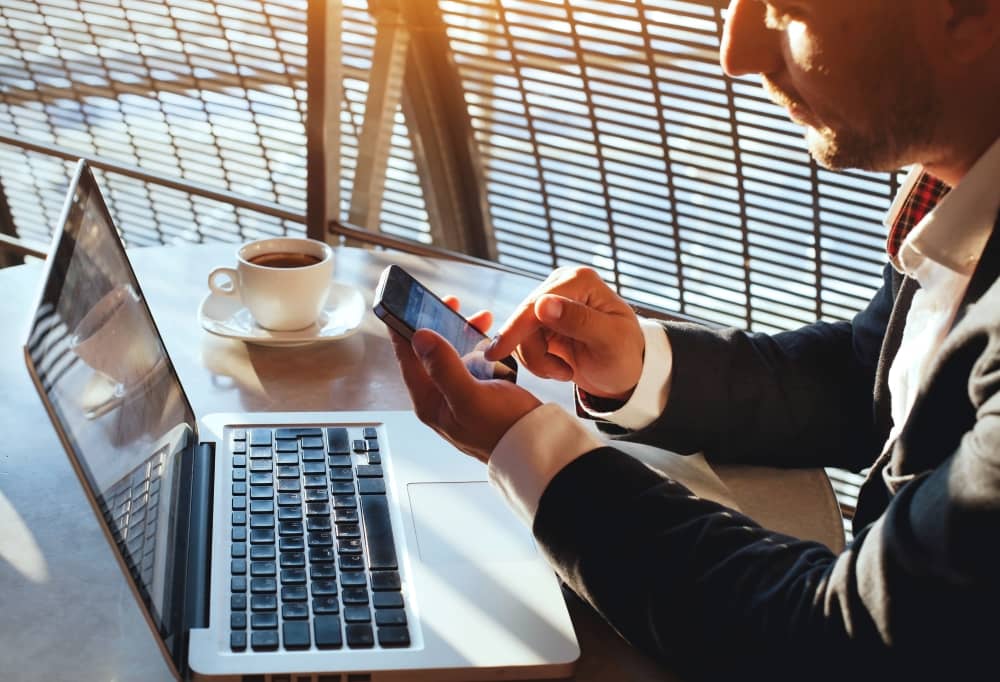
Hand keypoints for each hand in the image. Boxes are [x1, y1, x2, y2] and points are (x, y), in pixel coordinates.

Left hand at [389, 297, 541, 463]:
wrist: (536, 446)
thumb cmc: (504, 430)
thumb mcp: (470, 397)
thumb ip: (443, 367)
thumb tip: (420, 338)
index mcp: (429, 401)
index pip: (406, 358)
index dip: (402, 328)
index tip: (403, 302)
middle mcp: (440, 397)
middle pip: (429, 352)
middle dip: (438, 324)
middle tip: (449, 303)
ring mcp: (459, 394)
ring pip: (452, 353)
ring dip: (461, 332)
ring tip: (479, 318)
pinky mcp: (480, 391)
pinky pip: (471, 361)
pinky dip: (477, 345)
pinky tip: (488, 336)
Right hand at [484, 266, 643, 400]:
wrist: (626, 373)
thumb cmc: (626, 356)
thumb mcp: (609, 341)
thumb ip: (578, 321)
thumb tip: (542, 303)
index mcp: (580, 281)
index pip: (536, 304)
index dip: (515, 329)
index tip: (497, 353)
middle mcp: (562, 285)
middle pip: (523, 319)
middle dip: (536, 353)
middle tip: (560, 374)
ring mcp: (551, 303)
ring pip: (519, 335)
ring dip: (538, 361)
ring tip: (565, 372)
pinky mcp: (542, 321)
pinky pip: (523, 343)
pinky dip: (537, 362)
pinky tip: (559, 367)